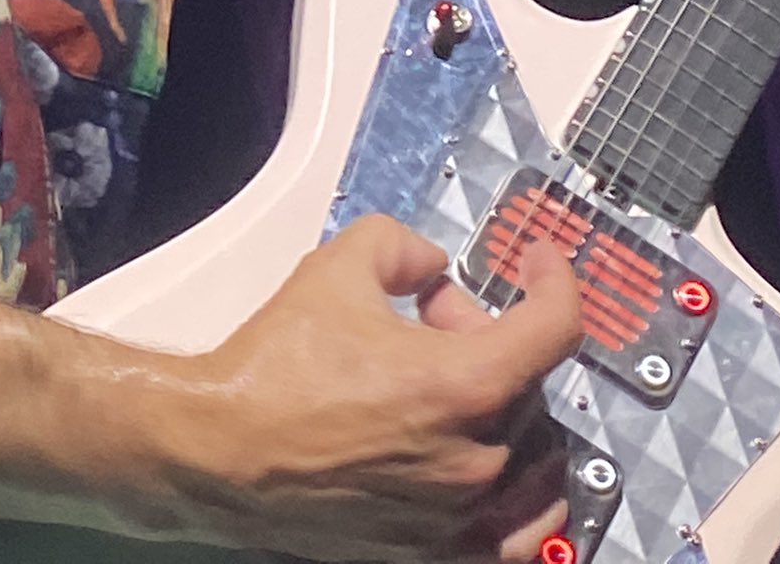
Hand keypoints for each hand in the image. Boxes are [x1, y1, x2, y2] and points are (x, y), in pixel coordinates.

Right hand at [169, 213, 581, 562]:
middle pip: (532, 384)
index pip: (556, 327)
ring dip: (511, 410)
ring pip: (534, 458)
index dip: (553, 279)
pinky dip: (526, 502)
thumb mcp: (341, 264)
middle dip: (493, 336)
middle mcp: (477, 460)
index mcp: (464, 386)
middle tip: (434, 317)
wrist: (223, 451)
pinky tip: (501, 472)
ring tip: (451, 387)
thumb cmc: (279, 362)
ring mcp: (460, 519)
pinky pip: (518, 539)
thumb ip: (405, 246)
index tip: (534, 260)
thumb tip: (435, 267)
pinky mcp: (436, 554)